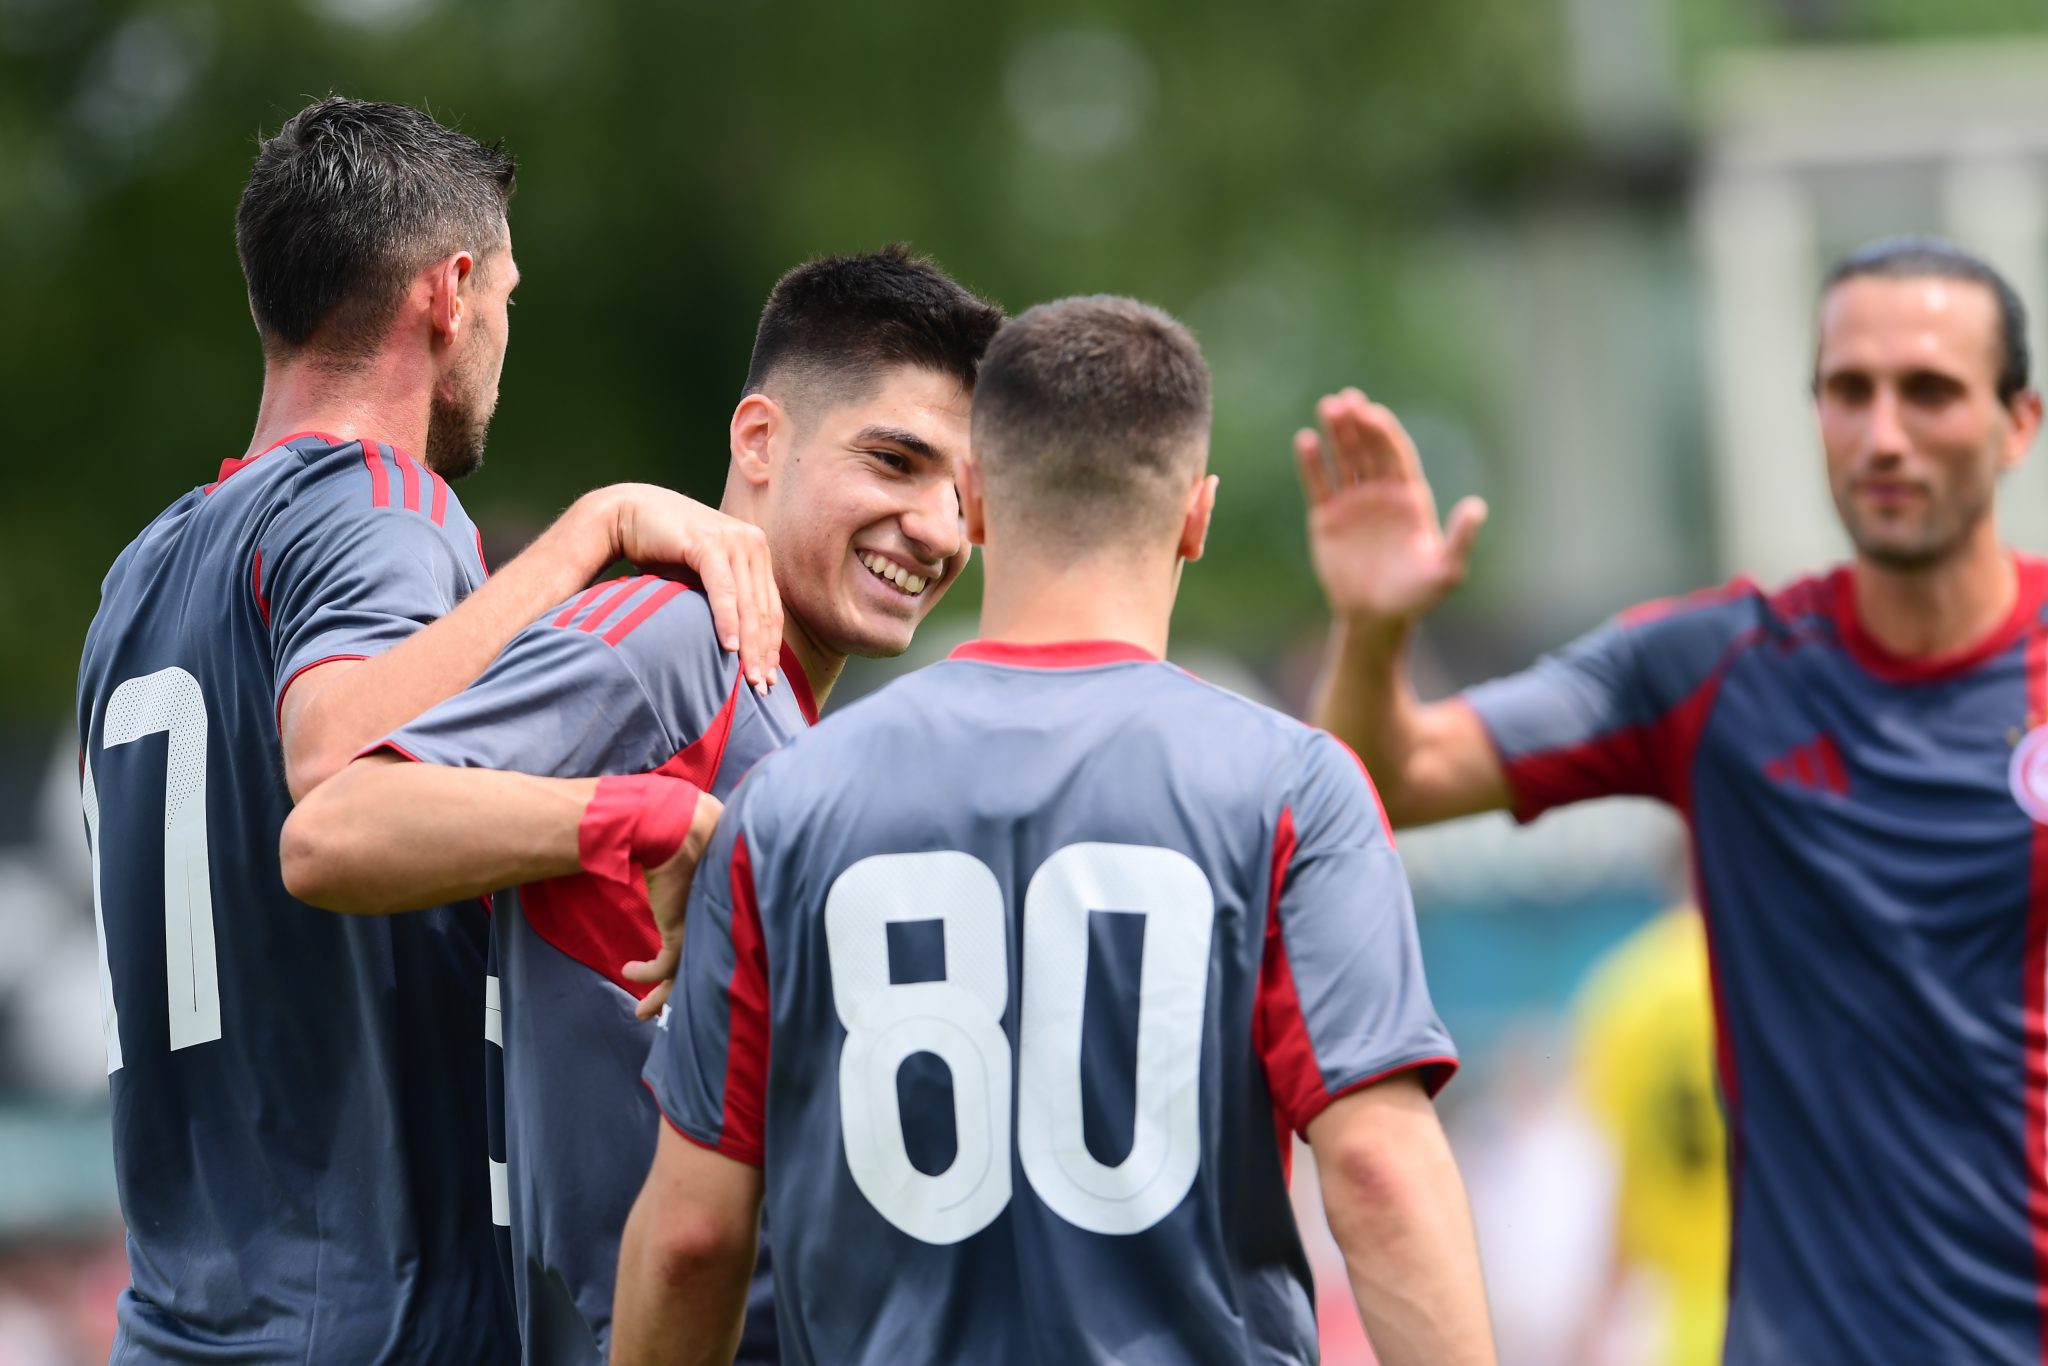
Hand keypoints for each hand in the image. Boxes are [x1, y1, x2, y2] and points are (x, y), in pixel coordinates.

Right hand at [607, 485, 782, 693]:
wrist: (629, 513)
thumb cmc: (663, 551)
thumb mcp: (702, 577)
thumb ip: (724, 599)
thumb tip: (737, 645)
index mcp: (755, 551)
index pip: (770, 608)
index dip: (771, 646)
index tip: (769, 678)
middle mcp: (751, 543)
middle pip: (763, 610)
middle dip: (764, 653)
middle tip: (761, 687)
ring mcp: (733, 540)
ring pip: (747, 604)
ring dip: (749, 645)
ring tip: (748, 678)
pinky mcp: (709, 543)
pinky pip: (724, 590)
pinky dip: (727, 621)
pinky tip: (729, 647)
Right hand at [623, 789, 724, 1020]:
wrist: (674, 825)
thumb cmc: (687, 827)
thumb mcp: (697, 848)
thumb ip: (697, 859)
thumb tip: (689, 851)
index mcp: (721, 904)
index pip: (715, 943)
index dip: (700, 963)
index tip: (681, 976)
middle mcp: (714, 921)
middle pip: (703, 967)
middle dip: (680, 992)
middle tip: (661, 1010)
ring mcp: (699, 928)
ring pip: (683, 975)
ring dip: (660, 995)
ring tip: (642, 1012)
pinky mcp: (680, 931)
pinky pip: (662, 967)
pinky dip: (645, 973)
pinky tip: (628, 970)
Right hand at [1294, 389, 1485, 630]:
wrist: (1376, 618)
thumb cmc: (1416, 596)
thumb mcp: (1445, 571)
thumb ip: (1460, 539)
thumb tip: (1476, 507)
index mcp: (1409, 497)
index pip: (1395, 455)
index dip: (1383, 432)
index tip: (1370, 413)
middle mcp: (1380, 494)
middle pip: (1368, 450)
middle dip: (1357, 425)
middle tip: (1344, 400)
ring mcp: (1352, 504)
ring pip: (1343, 460)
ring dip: (1335, 433)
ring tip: (1327, 407)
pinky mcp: (1327, 519)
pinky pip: (1318, 485)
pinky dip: (1311, 463)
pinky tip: (1305, 441)